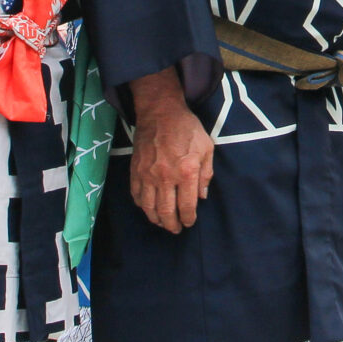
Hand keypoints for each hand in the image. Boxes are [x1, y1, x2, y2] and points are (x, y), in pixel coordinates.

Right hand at [126, 69, 213, 232]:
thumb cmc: (187, 129)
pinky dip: (141, 205)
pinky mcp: (136, 171)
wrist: (160, 112)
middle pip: (166, 211)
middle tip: (176, 229)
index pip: (187, 206)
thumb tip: (202, 197)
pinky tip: (147, 208)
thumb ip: (206, 174)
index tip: (189, 222)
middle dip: (172, 225)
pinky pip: (136, 195)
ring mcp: (148, 175)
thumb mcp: (206, 148)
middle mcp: (165, 177)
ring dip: (156, 219)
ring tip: (162, 223)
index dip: (188, 219)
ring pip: (149, 207)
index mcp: (186, 172)